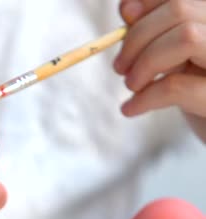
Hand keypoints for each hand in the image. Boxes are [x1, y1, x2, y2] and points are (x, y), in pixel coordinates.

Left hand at [114, 0, 205, 141]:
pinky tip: (131, 109)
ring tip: (131, 85)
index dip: (148, 1)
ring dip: (145, 62)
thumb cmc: (199, 91)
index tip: (125, 16)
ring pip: (186, 37)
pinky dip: (144, 98)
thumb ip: (155, 33)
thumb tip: (127, 9)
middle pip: (180, 10)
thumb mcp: (177, 58)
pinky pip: (177, 87)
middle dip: (137, 37)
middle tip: (120, 67)